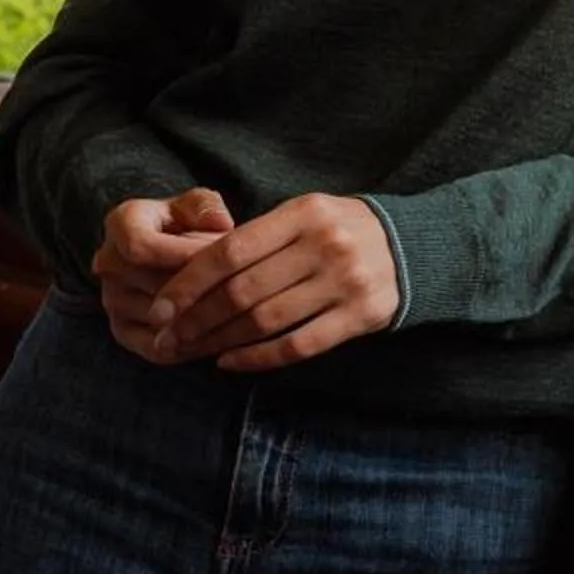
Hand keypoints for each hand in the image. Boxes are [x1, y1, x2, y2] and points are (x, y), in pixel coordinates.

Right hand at [91, 189, 234, 362]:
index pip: (140, 246)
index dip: (181, 254)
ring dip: (199, 319)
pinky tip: (223, 336)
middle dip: (199, 287)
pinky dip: (191, 346)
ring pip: (157, 319)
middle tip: (240, 290)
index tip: (221, 256)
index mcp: (120, 223)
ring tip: (238, 313)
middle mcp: (108, 263)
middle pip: (151, 285)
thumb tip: (222, 224)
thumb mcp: (197, 203)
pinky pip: (156, 347)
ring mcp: (112, 300)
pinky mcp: (122, 331)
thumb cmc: (188, 222)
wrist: (168, 249)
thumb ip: (205, 207)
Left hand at [146, 193, 401, 371]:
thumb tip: (189, 276)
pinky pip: (298, 345)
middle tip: (169, 338)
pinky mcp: (362, 315)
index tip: (160, 307)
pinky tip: (231, 361)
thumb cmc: (340, 230)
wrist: (412, 245)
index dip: (189, 282)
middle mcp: (326, 245)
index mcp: (304, 213)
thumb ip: (259, 237)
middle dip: (197, 319)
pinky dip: (258, 357)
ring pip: (266, 321)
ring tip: (193, 351)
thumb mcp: (305, 215)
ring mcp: (347, 281)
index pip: (231, 250)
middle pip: (244, 290)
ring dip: (221, 341)